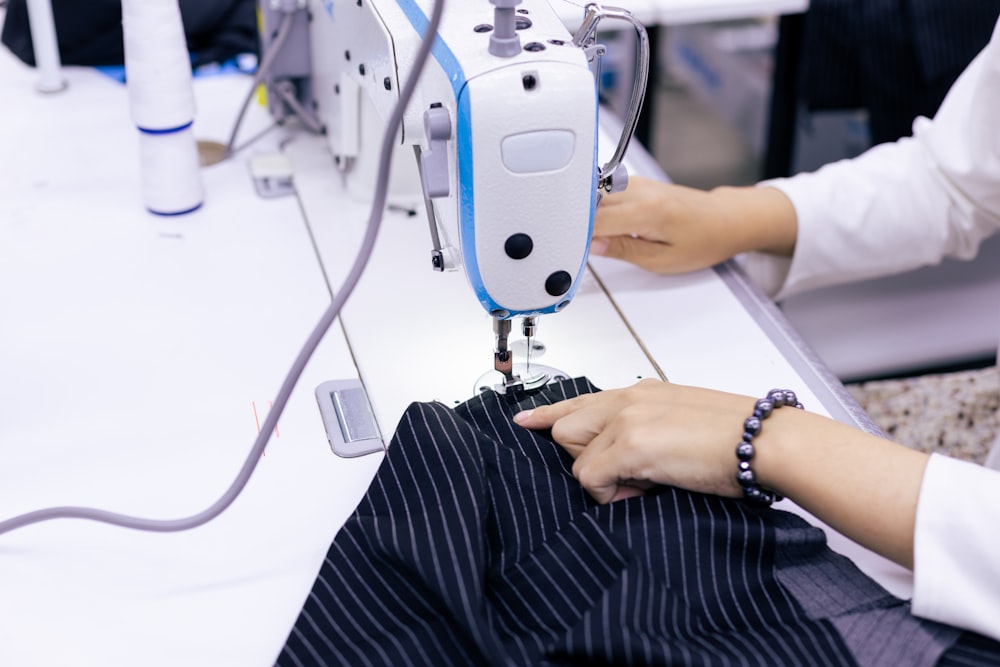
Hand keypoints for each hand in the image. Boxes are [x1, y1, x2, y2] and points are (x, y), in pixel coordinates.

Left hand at [513, 379, 755, 502]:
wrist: (769, 441)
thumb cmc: (740, 438)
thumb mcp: (684, 422)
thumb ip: (649, 429)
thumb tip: (629, 461)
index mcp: (642, 392)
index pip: (581, 400)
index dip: (549, 413)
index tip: (526, 420)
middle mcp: (628, 399)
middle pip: (567, 428)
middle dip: (586, 458)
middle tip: (629, 476)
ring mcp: (627, 419)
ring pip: (575, 456)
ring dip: (601, 477)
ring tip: (644, 483)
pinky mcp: (630, 445)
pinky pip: (590, 478)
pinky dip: (609, 494)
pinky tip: (643, 491)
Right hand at [590, 177, 797, 273]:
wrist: (725, 219)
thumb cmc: (704, 240)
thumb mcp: (663, 260)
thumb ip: (623, 251)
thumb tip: (593, 246)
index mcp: (647, 211)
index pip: (596, 221)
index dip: (578, 237)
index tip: (570, 250)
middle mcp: (640, 191)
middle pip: (591, 205)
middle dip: (579, 225)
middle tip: (574, 247)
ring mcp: (638, 184)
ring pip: (596, 197)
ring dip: (588, 216)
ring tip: (589, 236)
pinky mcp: (637, 184)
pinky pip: (607, 194)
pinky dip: (599, 209)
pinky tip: (602, 224)